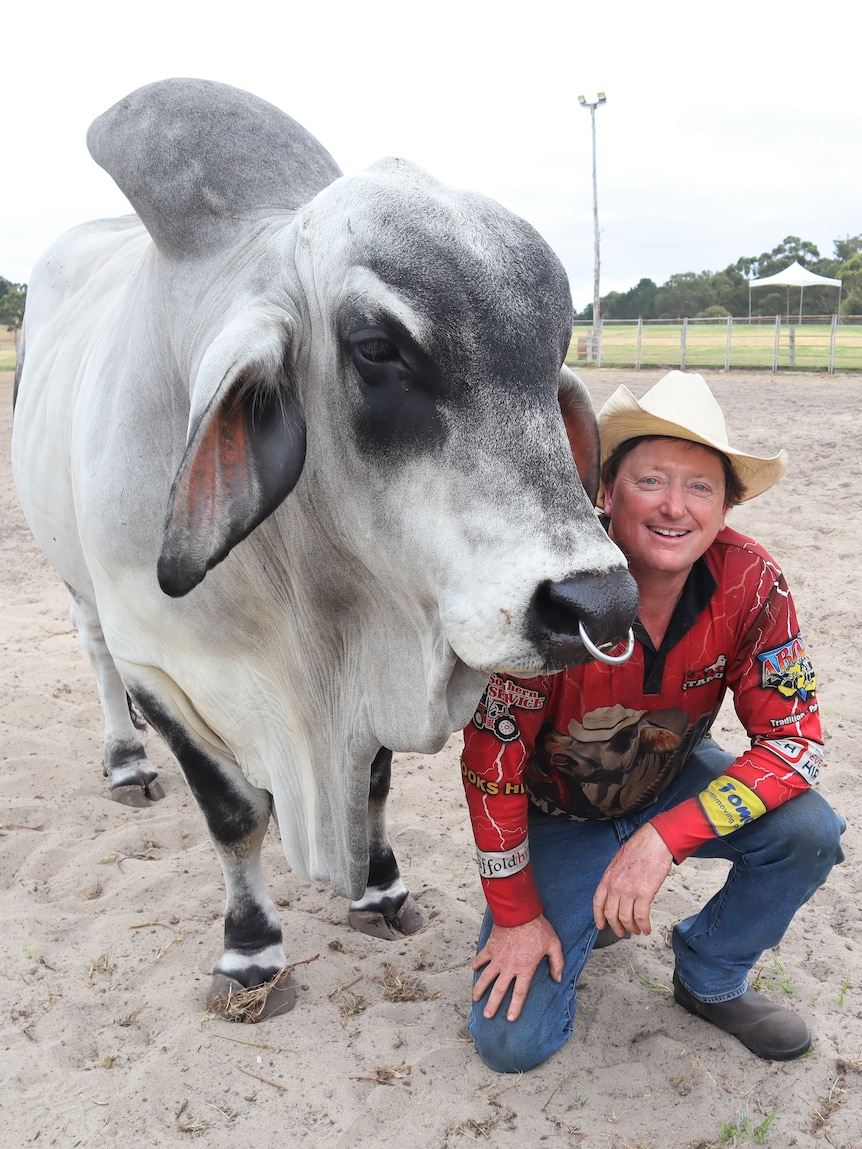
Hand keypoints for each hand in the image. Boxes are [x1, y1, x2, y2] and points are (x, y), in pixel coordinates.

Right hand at [471, 914, 562, 1021]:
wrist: (519, 912)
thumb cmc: (538, 928)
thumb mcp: (553, 945)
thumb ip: (557, 963)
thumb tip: (558, 979)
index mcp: (525, 969)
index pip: (520, 993)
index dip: (515, 1007)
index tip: (510, 1018)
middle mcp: (509, 967)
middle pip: (500, 990)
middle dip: (493, 1004)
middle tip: (487, 1015)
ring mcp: (498, 957)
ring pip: (486, 977)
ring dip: (480, 988)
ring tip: (475, 998)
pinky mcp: (491, 947)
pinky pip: (481, 958)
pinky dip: (476, 963)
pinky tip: (473, 969)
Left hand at [593, 822, 672, 937]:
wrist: (654, 842)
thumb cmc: (639, 848)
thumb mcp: (618, 862)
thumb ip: (615, 878)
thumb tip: (616, 891)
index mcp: (608, 878)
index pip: (598, 902)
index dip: (598, 917)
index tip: (601, 925)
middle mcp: (615, 886)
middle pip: (611, 914)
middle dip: (616, 927)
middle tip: (622, 932)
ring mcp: (629, 891)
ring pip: (626, 918)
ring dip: (631, 928)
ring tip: (637, 931)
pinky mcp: (644, 894)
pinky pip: (641, 917)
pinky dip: (644, 926)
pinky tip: (647, 928)